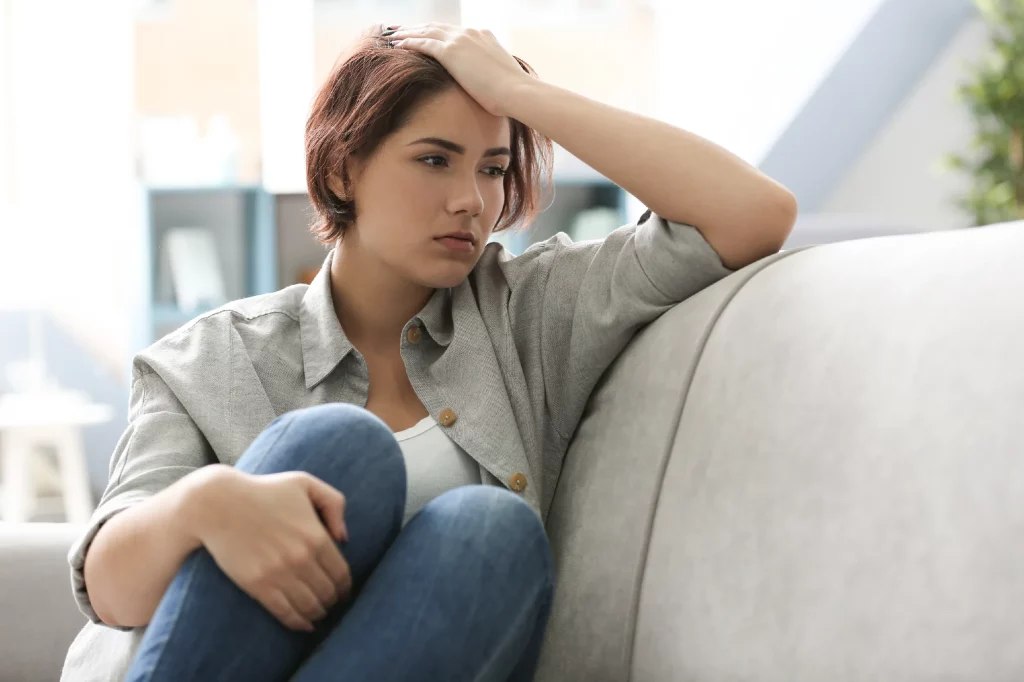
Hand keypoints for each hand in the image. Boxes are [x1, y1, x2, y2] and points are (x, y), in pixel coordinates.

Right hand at [189, 465, 351, 631]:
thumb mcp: (305, 483)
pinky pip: (285, 612)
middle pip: (327, 592)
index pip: (341, 573)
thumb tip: (344, 538)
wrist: (217, 504)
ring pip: (309, 606)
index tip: (343, 592)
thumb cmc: (263, 490)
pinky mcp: (258, 585)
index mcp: (316, 535)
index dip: (345, 587)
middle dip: (332, 602)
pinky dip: (298, 623)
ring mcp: (279, 573)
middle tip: (330, 604)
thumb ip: (334, 503)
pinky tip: (304, 625)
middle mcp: (301, 558)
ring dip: (317, 614)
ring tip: (318, 614)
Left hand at [386, 22, 532, 115]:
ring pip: (427, 31)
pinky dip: (409, 42)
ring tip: (393, 35)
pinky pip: (423, 43)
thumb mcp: (500, 77)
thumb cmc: (512, 93)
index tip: (425, 34)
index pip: (454, 31)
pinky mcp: (451, 51)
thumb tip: (487, 86)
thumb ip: (489, 74)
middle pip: (437, 27)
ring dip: (408, 32)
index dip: (437, 32)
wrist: (516, 92)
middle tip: (401, 30)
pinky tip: (397, 45)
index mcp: (483, 36)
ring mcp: (460, 40)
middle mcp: (470, 33)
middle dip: (418, 28)